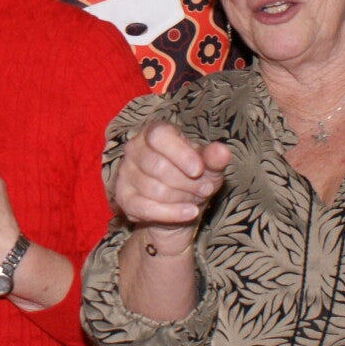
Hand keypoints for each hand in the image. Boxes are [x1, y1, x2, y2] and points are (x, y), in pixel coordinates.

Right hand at [111, 122, 231, 253]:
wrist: (179, 204)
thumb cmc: (194, 177)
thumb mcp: (209, 167)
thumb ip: (214, 158)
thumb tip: (222, 151)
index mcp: (155, 132)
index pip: (159, 137)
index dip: (180, 154)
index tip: (199, 170)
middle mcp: (134, 147)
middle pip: (158, 167)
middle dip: (187, 183)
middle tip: (205, 189)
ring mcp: (125, 172)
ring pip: (153, 189)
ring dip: (182, 198)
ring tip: (194, 198)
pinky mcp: (122, 197)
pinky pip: (144, 208)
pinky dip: (172, 213)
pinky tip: (190, 212)